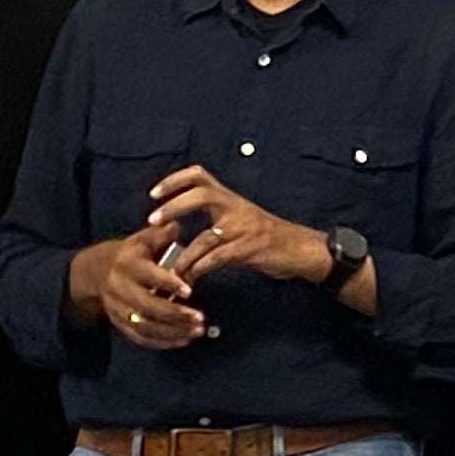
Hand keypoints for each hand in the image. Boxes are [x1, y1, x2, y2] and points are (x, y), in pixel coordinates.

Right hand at [69, 228, 212, 350]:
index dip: (168, 284)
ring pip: (145, 326)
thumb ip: (162, 234)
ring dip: (172, 331)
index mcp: (128, 264)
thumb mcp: (144, 238)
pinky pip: (140, 338)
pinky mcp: (120, 323)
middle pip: (147, 306)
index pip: (149, 276)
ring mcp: (119, 309)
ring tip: (197, 331)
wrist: (97, 271)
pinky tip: (183, 340)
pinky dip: (162, 342)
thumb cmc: (131, 253)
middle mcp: (121, 288)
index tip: (189, 290)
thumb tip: (177, 224)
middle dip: (174, 314)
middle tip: (200, 318)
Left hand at [146, 166, 331, 287]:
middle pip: (202, 195)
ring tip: (169, 271)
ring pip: (206, 237)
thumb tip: (180, 222)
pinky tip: (189, 279)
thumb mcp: (243, 218)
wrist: (301, 249)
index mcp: (231, 199)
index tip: (154, 193)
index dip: (175, 180)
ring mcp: (243, 228)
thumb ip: (216, 216)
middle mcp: (236, 208)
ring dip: (183, 256)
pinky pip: (217, 259)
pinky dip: (199, 270)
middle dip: (174, 206)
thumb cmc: (270, 236)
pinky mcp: (249, 249)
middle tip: (153, 220)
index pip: (200, 176)